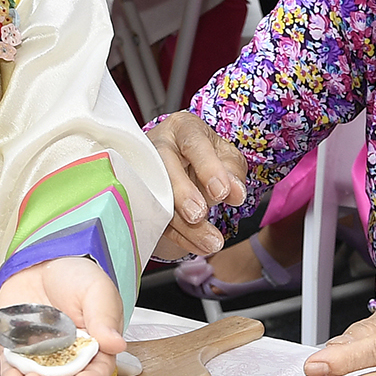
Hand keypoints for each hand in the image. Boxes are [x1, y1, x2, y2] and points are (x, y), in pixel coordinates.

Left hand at [0, 257, 124, 375]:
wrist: (40, 262)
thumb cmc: (74, 276)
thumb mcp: (96, 290)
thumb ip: (104, 317)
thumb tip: (117, 345)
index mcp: (95, 347)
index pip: (97, 372)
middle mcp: (69, 359)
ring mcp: (41, 358)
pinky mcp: (16, 352)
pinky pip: (13, 372)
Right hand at [145, 112, 246, 255]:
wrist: (182, 164)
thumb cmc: (206, 156)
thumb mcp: (226, 156)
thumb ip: (233, 171)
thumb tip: (235, 193)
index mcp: (184, 128)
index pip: (194, 142)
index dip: (207, 167)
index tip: (221, 193)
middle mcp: (159, 144)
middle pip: (164, 164)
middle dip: (182, 192)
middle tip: (199, 216)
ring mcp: (144, 169)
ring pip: (157, 195)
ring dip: (183, 224)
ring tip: (211, 244)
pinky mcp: (140, 195)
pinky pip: (155, 217)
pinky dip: (178, 236)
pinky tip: (198, 247)